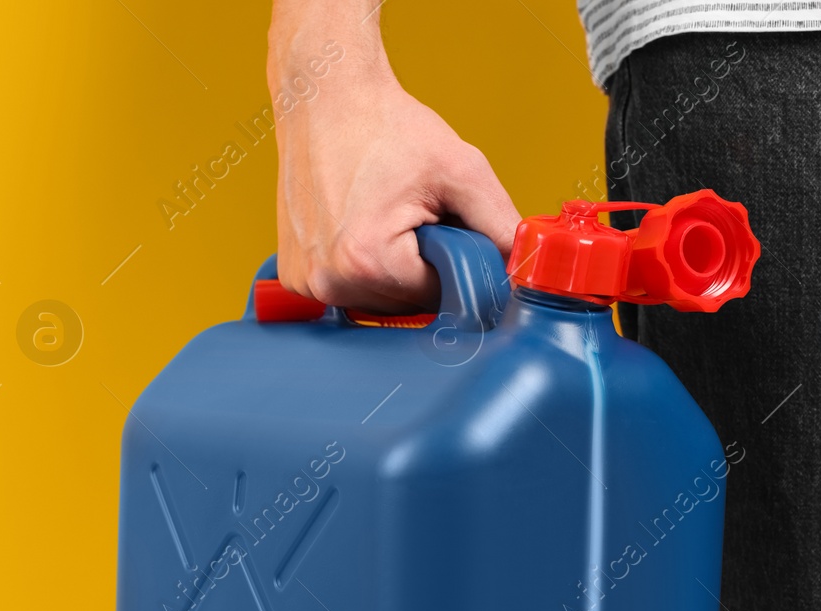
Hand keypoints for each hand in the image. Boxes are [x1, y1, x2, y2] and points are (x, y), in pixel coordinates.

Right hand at [268, 1, 517, 314]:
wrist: (325, 99)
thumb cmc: (383, 126)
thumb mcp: (460, 169)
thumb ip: (500, 225)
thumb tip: (525, 268)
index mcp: (366, 261)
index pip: (439, 296)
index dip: (455, 261)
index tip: (446, 222)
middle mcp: (329, 281)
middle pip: (407, 302)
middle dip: (424, 264)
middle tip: (414, 211)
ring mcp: (306, 282)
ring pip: (380, 298)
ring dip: (396, 266)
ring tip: (384, 213)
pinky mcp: (296, 276)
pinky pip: (350, 288)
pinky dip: (365, 265)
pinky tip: (360, 224)